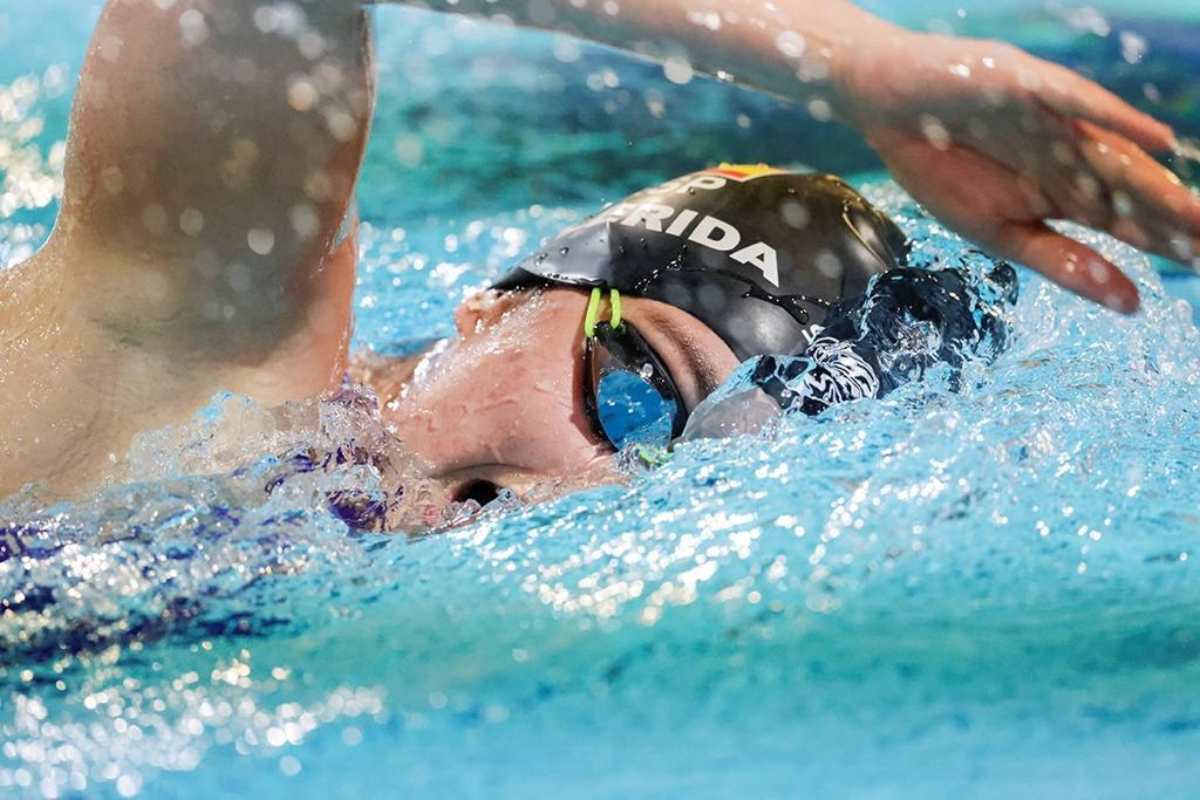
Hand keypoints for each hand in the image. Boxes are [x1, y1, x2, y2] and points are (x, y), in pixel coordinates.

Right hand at [840, 31, 1199, 311]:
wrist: (886, 109)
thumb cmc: (936, 167)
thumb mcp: (999, 232)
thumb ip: (1062, 263)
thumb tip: (1131, 306)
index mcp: (1062, 193)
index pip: (1128, 223)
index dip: (1166, 247)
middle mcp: (1070, 157)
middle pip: (1133, 191)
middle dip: (1174, 219)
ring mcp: (1054, 122)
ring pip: (1114, 154)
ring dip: (1157, 182)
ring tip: (1197, 213)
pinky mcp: (1027, 88)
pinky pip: (1075, 105)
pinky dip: (1113, 121)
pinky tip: (1154, 140)